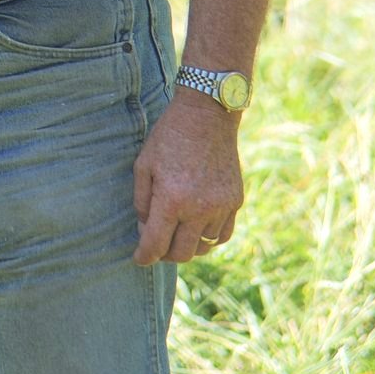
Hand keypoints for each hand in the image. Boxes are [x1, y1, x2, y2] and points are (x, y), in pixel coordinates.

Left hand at [132, 90, 244, 264]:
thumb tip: (145, 229)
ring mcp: (221, 206)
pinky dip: (208, 238)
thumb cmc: (169, 137)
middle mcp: (199, 209)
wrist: (207, 115)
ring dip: (187, 246)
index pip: (156, 245)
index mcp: (172, 200)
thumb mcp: (144, 165)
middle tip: (156, 246)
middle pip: (181, 253)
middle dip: (164, 255)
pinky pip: (222, 235)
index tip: (139, 259)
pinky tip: (197, 229)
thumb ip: (142, 202)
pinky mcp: (235, 201)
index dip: (144, 257)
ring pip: (203, 247)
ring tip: (176, 235)